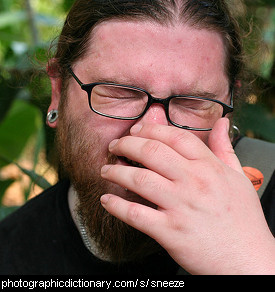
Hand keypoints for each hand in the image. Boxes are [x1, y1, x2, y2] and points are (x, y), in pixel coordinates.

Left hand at [100, 118, 274, 273]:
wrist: (247, 260)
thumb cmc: (242, 219)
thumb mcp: (238, 177)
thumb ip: (224, 147)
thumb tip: (222, 123)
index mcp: (209, 167)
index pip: (174, 137)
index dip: (151, 129)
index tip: (136, 130)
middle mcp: (194, 182)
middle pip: (151, 152)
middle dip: (126, 145)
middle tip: (115, 147)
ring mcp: (181, 206)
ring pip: (139, 179)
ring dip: (116, 172)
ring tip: (106, 170)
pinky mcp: (170, 231)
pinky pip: (135, 214)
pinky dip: (116, 206)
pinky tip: (107, 200)